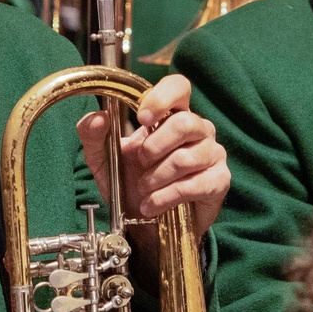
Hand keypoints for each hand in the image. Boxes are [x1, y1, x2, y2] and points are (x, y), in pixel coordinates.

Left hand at [77, 73, 228, 235]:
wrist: (147, 224)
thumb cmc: (131, 184)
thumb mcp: (103, 160)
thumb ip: (93, 135)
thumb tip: (98, 117)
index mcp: (172, 115)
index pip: (178, 87)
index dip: (162, 97)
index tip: (143, 118)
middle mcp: (198, 129)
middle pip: (185, 122)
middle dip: (154, 147)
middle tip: (141, 163)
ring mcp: (212, 154)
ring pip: (186, 157)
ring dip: (157, 177)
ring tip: (145, 189)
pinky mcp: (219, 181)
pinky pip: (195, 184)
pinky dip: (167, 197)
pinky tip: (154, 204)